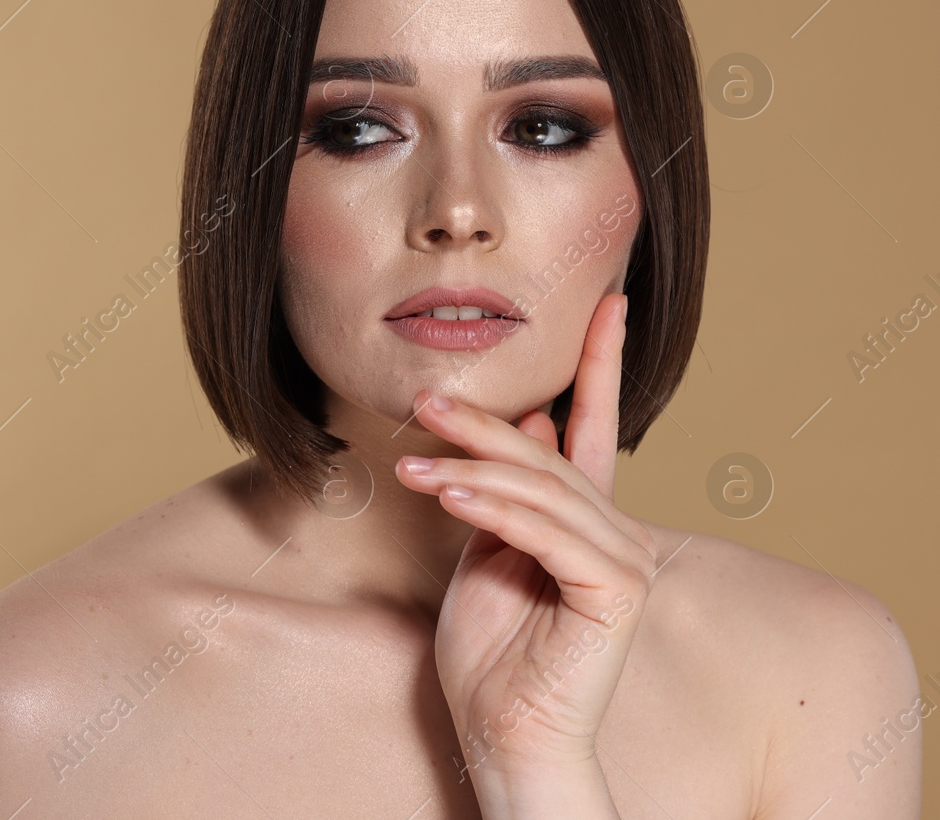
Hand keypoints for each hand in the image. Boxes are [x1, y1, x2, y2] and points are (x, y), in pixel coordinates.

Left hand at [394, 292, 655, 778]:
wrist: (505, 732)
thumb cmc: (491, 653)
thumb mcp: (487, 554)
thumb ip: (502, 494)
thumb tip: (527, 422)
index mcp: (586, 522)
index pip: (595, 428)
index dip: (601, 365)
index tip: (608, 304)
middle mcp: (615, 535)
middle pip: (546, 458)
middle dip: (484, 425)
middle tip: (425, 399)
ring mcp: (623, 563)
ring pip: (542, 490)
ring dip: (472, 466)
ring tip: (414, 456)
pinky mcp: (616, 592)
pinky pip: (547, 533)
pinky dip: (495, 509)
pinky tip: (450, 493)